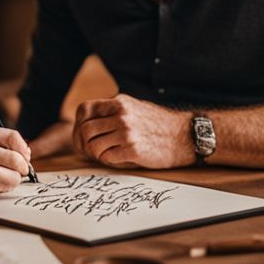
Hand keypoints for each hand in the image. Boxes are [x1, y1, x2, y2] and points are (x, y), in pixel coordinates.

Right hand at [0, 123, 30, 196]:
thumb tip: (26, 153)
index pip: (14, 137)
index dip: (24, 151)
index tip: (24, 159)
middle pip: (15, 158)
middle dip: (22, 169)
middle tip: (19, 173)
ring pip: (10, 175)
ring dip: (12, 181)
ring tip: (2, 180)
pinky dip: (1, 187)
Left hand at [72, 94, 191, 168]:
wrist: (184, 135)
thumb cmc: (158, 124)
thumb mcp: (134, 107)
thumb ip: (113, 111)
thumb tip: (87, 123)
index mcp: (119, 102)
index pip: (84, 110)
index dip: (78, 125)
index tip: (82, 136)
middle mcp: (121, 115)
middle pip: (85, 130)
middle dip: (83, 144)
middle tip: (90, 152)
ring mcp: (126, 132)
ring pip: (93, 146)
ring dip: (96, 154)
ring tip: (107, 155)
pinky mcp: (133, 149)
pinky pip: (107, 158)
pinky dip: (109, 161)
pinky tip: (119, 159)